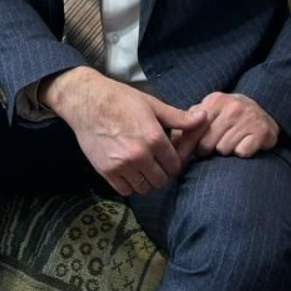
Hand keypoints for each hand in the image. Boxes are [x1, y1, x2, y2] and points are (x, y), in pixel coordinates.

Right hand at [44, 67, 207, 196]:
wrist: (86, 101)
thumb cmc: (120, 99)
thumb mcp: (152, 104)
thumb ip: (179, 117)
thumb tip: (204, 118)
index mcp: (154, 138)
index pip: (175, 165)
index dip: (175, 162)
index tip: (169, 157)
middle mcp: (139, 155)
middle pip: (161, 180)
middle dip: (162, 173)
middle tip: (156, 162)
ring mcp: (122, 165)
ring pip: (144, 188)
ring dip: (146, 180)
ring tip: (143, 166)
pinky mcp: (106, 172)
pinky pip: (126, 190)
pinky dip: (130, 184)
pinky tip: (128, 170)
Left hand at [181, 91, 279, 159]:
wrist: (263, 113)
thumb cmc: (228, 117)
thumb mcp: (209, 114)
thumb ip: (188, 125)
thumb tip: (169, 143)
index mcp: (214, 101)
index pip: (192, 129)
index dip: (185, 148)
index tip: (179, 161)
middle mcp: (232, 106)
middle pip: (206, 144)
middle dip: (206, 151)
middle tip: (212, 148)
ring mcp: (249, 118)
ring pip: (223, 150)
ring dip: (224, 152)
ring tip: (230, 144)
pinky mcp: (262, 132)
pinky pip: (242, 153)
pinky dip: (241, 153)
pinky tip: (243, 146)